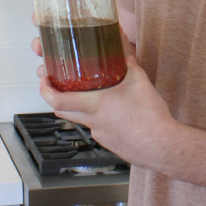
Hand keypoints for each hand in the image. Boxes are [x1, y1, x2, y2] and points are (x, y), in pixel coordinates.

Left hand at [37, 43, 178, 169]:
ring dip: (82, 109)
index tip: (43, 80)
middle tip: (59, 86)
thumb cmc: (150, 118)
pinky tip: (116, 115)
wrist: (162, 146)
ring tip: (94, 97)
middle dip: (57, 98)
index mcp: (95, 105)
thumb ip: (131, 68)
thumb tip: (127, 58)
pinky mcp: (111, 143)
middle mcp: (93, 122)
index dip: (45, 90)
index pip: (58, 100)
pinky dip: (100, 120)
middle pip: (64, 112)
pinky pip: (99, 129)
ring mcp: (101, 135)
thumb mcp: (141, 84)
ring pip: (83, 120)